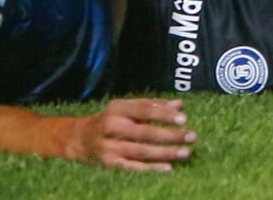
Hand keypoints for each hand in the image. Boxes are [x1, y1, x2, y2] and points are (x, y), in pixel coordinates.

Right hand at [73, 98, 195, 172]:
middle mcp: (111, 127)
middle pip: (145, 132)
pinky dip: (151, 168)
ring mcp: (109, 147)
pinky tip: (168, 168)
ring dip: (165, 153)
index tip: (184, 119)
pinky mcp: (109, 163)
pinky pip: (133, 166)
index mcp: (117, 108)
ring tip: (185, 152)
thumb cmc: (111, 119)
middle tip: (191, 136)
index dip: (164, 114)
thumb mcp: (127, 108)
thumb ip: (153, 105)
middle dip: (170, 135)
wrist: (80, 138)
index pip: (144, 110)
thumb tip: (180, 104)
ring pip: (141, 151)